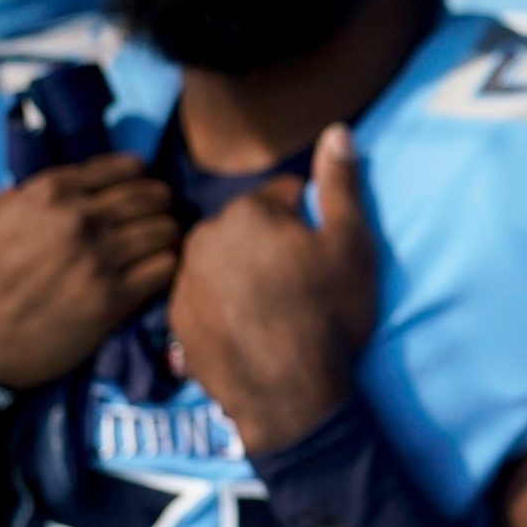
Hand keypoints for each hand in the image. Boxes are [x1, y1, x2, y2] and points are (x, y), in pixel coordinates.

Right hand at [0, 153, 178, 393]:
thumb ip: (43, 187)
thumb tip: (91, 175)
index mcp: (51, 191)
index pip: (127, 168)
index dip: (138, 179)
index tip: (137, 191)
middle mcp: (79, 219)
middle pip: (154, 196)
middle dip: (159, 206)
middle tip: (153, 219)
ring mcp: (99, 259)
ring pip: (166, 229)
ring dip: (165, 237)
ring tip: (155, 246)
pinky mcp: (114, 297)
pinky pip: (166, 267)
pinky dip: (165, 267)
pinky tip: (153, 272)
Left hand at [168, 124, 376, 455]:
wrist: (289, 397)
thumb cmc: (327, 315)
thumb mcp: (351, 246)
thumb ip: (340, 183)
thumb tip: (336, 129)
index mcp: (248, 211)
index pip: (285, 197)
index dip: (310, 224)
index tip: (319, 257)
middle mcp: (203, 236)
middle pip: (248, 226)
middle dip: (270, 245)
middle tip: (298, 284)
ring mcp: (183, 280)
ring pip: (222, 260)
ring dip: (243, 273)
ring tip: (273, 309)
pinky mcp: (175, 320)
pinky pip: (203, 295)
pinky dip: (222, 304)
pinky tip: (247, 327)